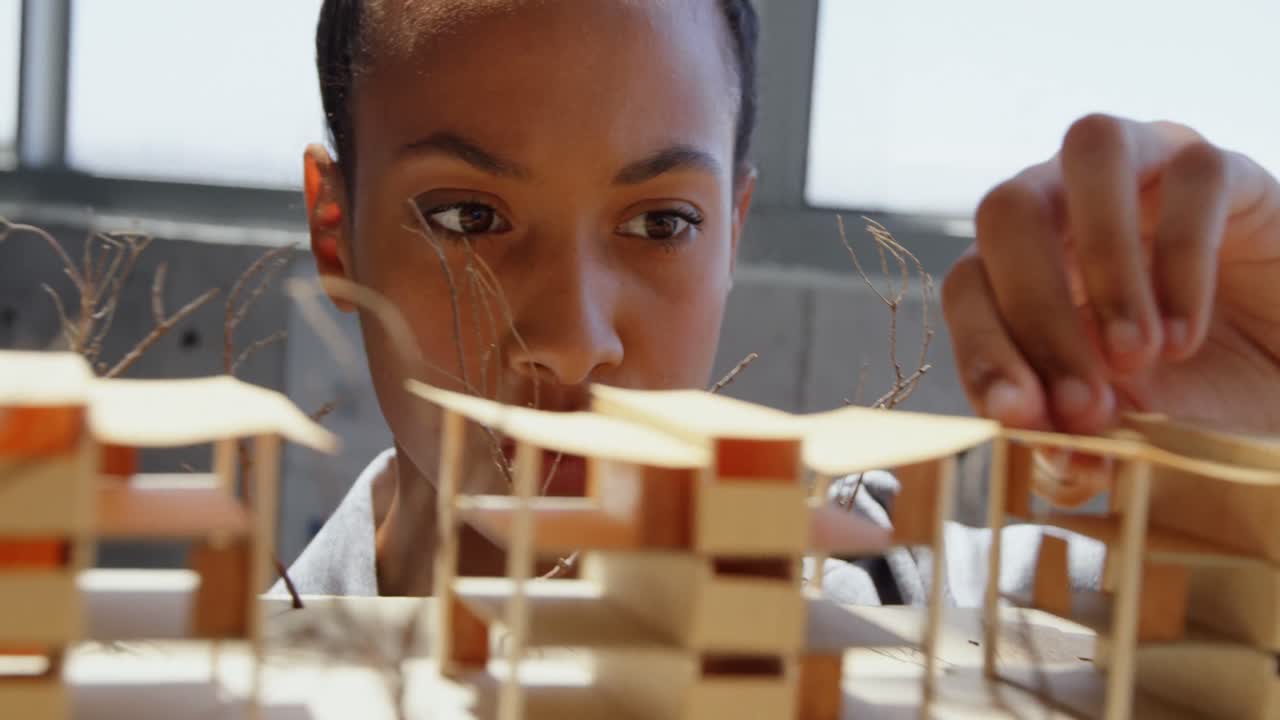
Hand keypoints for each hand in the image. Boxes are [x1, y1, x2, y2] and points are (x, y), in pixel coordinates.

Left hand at [943, 114, 1279, 434]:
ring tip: (1137, 356)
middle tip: (1083, 404)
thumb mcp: (1121, 424)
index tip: (1017, 416)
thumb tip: (1053, 458)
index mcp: (1020, 258)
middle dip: (1038, 314)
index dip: (982, 348)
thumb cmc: (1189, 391)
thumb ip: (1076, 437)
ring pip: (1089, 152)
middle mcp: (1066, 196)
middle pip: (1008, 211)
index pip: (968, 282)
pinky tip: (1186, 339)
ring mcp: (1142, 168)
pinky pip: (1193, 178)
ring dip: (1105, 265)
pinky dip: (1182, 264)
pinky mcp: (1222, 167)